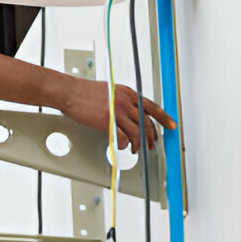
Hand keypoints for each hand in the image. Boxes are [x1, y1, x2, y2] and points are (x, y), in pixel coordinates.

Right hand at [59, 77, 174, 152]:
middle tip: (151, 145)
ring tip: (134, 149)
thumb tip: (128, 113)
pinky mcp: (109, 121)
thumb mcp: (109, 92)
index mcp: (127, 93)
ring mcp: (118, 111)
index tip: (171, 124)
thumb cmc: (84, 92)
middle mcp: (126, 101)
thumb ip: (121, 102)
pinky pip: (123, 137)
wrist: (70, 91)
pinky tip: (122, 146)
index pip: (152, 106)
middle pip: (147, 122)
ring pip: (138, 131)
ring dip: (138, 143)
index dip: (164, 117)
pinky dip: (124, 144)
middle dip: (151, 136)